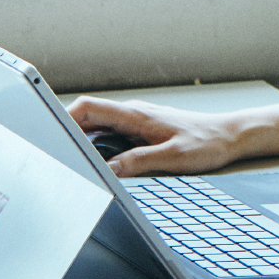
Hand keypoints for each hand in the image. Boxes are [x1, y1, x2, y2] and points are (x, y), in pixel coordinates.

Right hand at [67, 95, 245, 176]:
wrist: (229, 136)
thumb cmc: (207, 143)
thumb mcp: (173, 156)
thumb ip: (138, 162)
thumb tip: (109, 170)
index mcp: (135, 115)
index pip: (89, 108)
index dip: (64, 118)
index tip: (49, 132)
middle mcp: (132, 115)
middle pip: (88, 118)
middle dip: (68, 133)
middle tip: (55, 154)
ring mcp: (136, 122)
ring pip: (98, 128)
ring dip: (83, 141)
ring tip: (71, 161)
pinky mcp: (141, 132)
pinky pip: (111, 136)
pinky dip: (99, 147)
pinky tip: (97, 163)